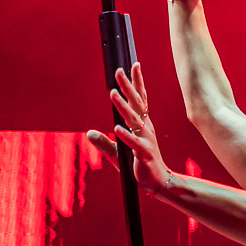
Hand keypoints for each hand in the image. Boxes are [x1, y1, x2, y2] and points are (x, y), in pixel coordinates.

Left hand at [87, 62, 173, 193]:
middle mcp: (146, 128)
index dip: (137, 82)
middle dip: (128, 86)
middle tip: (119, 71)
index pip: (141, 98)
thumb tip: (89, 133)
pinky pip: (134, 143)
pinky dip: (125, 135)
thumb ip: (104, 142)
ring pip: (133, 120)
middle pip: (137, 103)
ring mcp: (146, 140)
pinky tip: (116, 128)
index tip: (134, 64)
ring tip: (112, 94)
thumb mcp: (117, 152)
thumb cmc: (138, 164)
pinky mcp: (144, 154)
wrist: (157, 181)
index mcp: (142, 124)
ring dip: (123, 106)